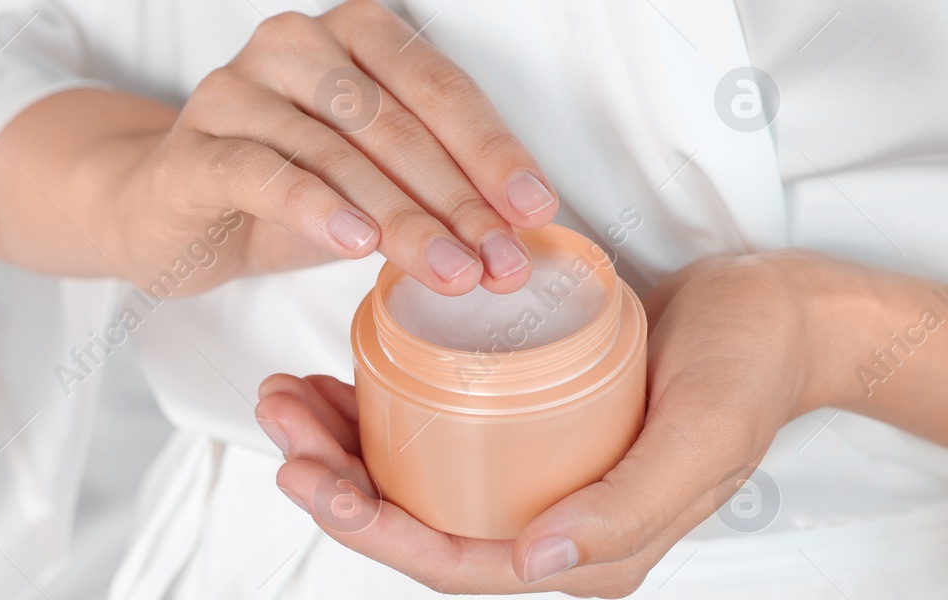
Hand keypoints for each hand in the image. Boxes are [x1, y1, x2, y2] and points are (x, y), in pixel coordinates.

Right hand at [0, 0, 557, 295]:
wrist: (164, 214)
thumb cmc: (279, 192)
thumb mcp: (368, 184)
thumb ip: (431, 193)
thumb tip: (518, 242)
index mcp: (351, 36)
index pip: (437, 87)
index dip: (493, 152)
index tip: (534, 212)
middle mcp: (293, 45)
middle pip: (392, 122)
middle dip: (456, 200)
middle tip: (499, 261)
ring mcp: (235, 91)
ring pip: (334, 151)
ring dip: (400, 218)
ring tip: (447, 270)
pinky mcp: (191, 149)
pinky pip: (261, 173)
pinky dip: (314, 207)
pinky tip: (355, 244)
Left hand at [255, 251, 848, 596]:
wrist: (775, 312)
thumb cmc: (747, 370)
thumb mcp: (701, 436)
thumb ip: (629, 508)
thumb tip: (538, 559)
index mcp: (583, 550)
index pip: (453, 561)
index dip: (373, 530)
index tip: (311, 480)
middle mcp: (545, 521)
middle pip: (413, 518)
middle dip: (333, 481)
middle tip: (280, 423)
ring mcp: (527, 472)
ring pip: (409, 475)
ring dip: (338, 442)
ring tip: (284, 396)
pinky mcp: (516, 422)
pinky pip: (430, 429)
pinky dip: (375, 408)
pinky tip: (334, 376)